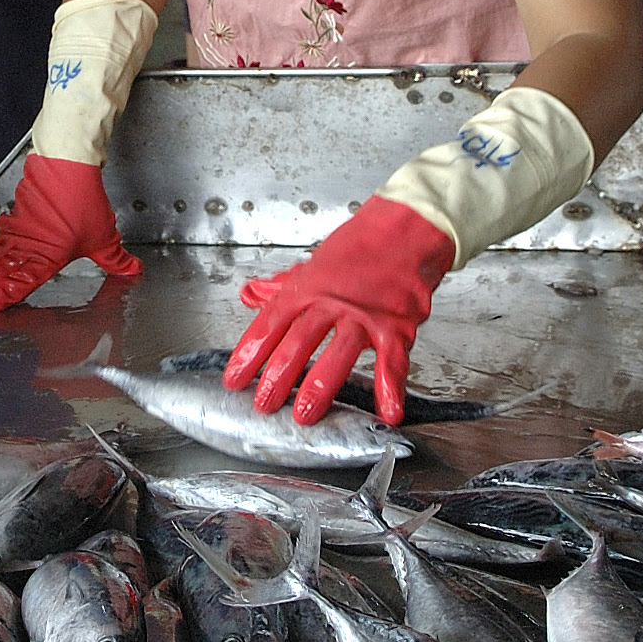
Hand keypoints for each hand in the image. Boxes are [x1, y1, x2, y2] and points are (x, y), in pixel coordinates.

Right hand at [0, 155, 140, 314]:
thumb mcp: (104, 235)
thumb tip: (132, 270)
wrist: (66, 162)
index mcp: (46, 256)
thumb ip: (115, 259)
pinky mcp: (13, 224)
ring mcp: (16, 235)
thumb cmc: (82, 197)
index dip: (1, 296)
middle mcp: (26, 248)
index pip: (20, 282)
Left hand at [222, 197, 454, 425]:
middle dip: (278, 377)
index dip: (249, 353)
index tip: (234, 379)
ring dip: (320, 387)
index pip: (270, 323)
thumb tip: (250, 294)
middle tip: (264, 404)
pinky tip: (386, 412)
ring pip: (338, 354)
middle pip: (298, 343)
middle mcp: (332, 301)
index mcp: (307, 287)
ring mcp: (365, 315)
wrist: (408, 226)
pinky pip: (393, 360)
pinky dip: (391, 388)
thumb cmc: (362, 245)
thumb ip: (281, 285)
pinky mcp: (397, 325)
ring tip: (304, 415)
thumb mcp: (315, 262)